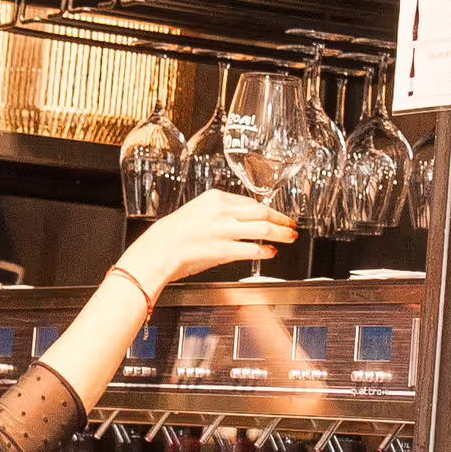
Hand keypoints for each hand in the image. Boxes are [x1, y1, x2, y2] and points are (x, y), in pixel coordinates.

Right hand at [117, 190, 296, 291]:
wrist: (158, 250)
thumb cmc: (173, 234)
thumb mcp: (197, 211)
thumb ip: (219, 212)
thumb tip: (241, 219)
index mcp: (215, 198)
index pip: (250, 201)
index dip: (267, 209)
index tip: (275, 213)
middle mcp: (222, 211)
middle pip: (262, 212)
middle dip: (281, 219)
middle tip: (292, 224)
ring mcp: (224, 230)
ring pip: (263, 229)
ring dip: (281, 234)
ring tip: (290, 237)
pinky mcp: (224, 249)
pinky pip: (253, 249)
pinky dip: (266, 251)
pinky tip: (272, 253)